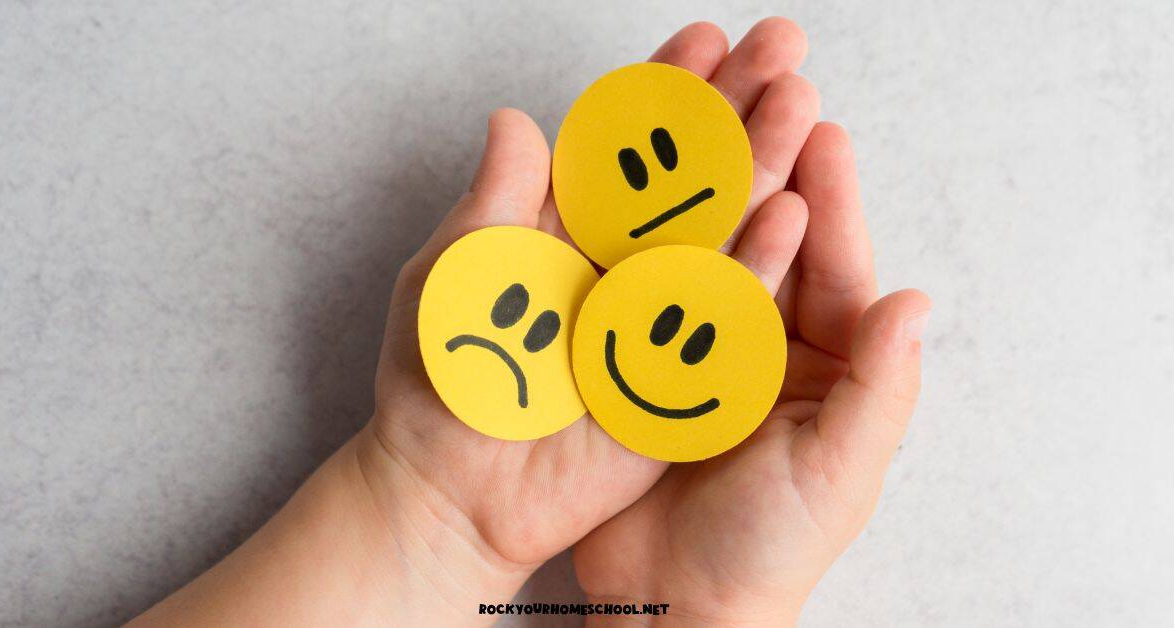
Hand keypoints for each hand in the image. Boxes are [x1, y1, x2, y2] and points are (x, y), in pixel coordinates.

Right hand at [572, 20, 931, 625]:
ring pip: (704, 247)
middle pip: (770, 237)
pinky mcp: (641, 361)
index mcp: (828, 365)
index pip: (832, 265)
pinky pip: (644, 287)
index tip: (818, 123)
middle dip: (767, 159)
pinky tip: (626, 184)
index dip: (827, 194)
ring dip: (700, 180)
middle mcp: (765, 345)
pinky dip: (637, 236)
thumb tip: (915, 301)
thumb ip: (879, 391)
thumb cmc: (769, 552)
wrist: (677, 608)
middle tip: (762, 81)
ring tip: (693, 110)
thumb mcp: (837, 474)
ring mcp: (699, 347)